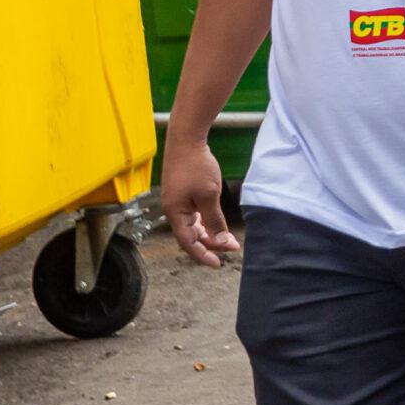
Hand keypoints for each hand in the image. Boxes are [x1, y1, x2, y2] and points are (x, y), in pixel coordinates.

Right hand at [160, 139, 239, 267]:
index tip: (218, 263)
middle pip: (190, 236)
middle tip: (232, 248)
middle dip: (210, 244)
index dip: (203, 255)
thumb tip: (222, 241)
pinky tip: (216, 223)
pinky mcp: (181, 194)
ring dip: (209, 233)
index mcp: (175, 213)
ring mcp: (176, 202)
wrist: (186, 140)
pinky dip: (205, 222)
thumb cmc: (196, 166)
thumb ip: (214, 220)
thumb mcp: (209, 196)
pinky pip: (192, 215)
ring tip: (228, 239)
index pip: (187, 243)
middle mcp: (172, 210)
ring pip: (192, 226)